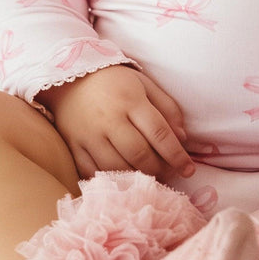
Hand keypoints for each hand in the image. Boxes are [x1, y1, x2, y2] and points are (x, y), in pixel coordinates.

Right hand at [38, 65, 196, 186]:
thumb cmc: (114, 82)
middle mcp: (109, 119)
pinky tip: (123, 180)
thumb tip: (182, 138)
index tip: (189, 168)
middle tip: (170, 174)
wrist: (69, 78)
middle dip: (159, 169)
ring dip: (137, 178)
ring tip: (150, 178)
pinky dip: (110, 181)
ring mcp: (89, 135)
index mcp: (130, 100)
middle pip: (139, 154)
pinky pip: (92, 172)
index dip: (177, 154)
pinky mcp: (73, 146)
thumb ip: (167, 108)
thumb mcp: (144, 84)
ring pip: (117, 167)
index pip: (159, 133)